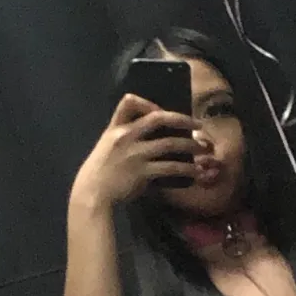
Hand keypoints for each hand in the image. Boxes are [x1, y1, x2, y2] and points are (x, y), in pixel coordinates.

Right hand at [70, 94, 202, 208]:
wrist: (92, 193)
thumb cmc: (101, 172)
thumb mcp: (107, 148)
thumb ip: (125, 140)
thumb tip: (150, 139)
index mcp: (115, 128)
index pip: (129, 102)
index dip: (148, 102)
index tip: (162, 110)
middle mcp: (127, 136)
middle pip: (158, 118)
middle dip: (182, 119)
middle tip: (198, 125)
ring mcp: (135, 154)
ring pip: (170, 143)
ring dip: (190, 145)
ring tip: (202, 149)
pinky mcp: (143, 172)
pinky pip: (170, 167)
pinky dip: (186, 169)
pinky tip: (195, 171)